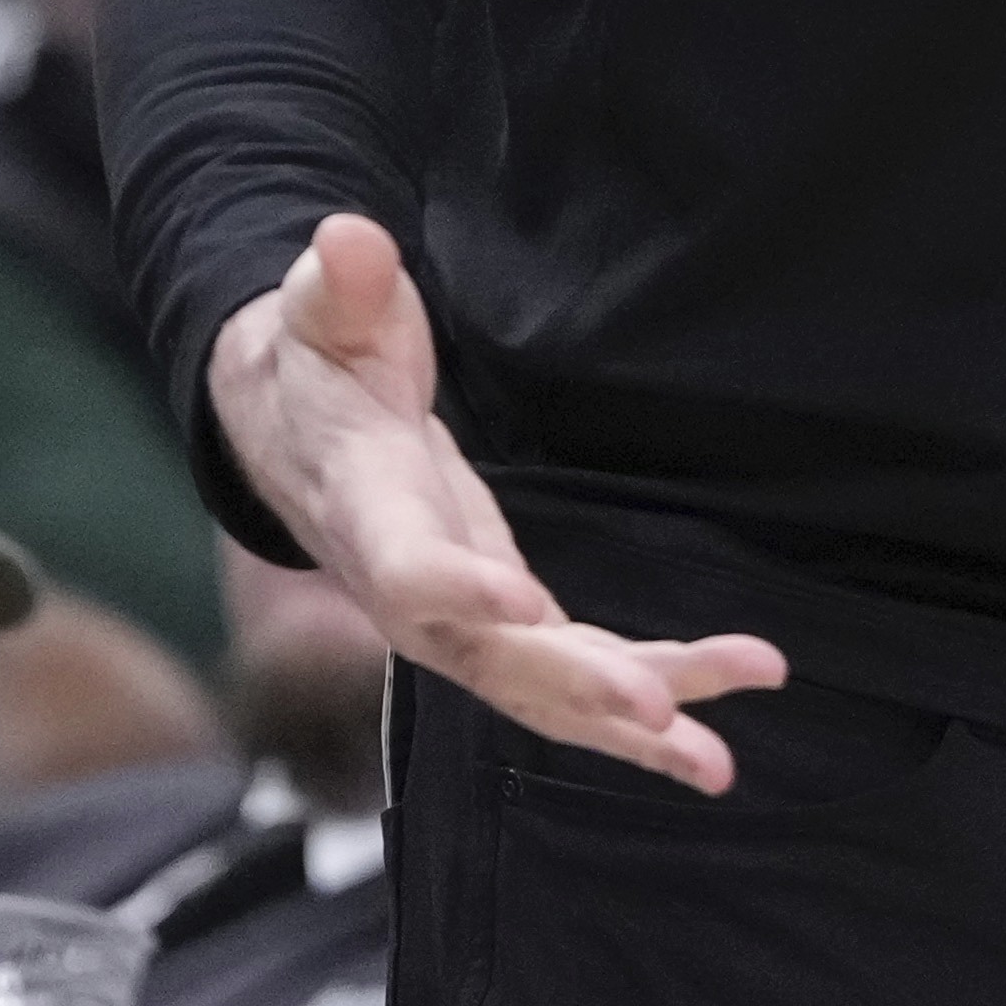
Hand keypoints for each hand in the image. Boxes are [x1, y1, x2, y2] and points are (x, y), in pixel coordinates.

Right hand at [208, 214, 786, 789]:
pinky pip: (569, 675)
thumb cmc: (317, 358)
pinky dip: (639, 704)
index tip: (516, 603)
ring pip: (540, 688)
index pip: (404, 561)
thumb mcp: (324, 311)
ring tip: (717, 762)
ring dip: (629, 724)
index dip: (452, 586)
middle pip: (487, 654)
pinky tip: (713, 724)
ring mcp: (455, 615)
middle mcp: (406, 586)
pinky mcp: (499, 619)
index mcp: (364, 507)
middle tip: (655, 713)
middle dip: (571, 685)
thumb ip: (342, 287)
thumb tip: (347, 242)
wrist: (288, 424)